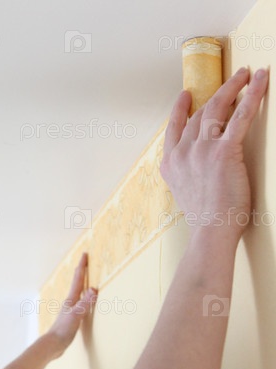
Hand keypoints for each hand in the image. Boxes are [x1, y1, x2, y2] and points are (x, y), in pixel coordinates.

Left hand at [46, 252, 97, 357]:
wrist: (53, 345)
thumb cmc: (63, 330)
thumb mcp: (76, 315)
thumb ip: (85, 303)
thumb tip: (94, 289)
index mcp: (71, 300)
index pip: (78, 279)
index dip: (82, 266)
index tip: (84, 254)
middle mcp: (70, 302)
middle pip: (77, 283)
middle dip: (81, 272)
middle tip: (85, 261)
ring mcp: (70, 310)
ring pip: (78, 292)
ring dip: (81, 283)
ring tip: (85, 278)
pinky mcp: (71, 318)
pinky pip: (80, 303)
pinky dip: (84, 298)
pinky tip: (84, 303)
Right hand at [160, 67, 268, 238]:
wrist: (211, 231)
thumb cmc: (204, 220)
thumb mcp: (184, 194)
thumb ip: (186, 175)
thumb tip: (197, 168)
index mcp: (170, 164)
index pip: (174, 128)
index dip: (180, 109)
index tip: (186, 96)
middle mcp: (182, 152)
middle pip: (199, 114)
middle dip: (216, 93)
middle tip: (230, 80)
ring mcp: (201, 150)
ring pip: (217, 108)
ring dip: (233, 86)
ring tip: (245, 74)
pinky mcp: (224, 151)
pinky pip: (241, 115)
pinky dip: (252, 94)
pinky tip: (259, 79)